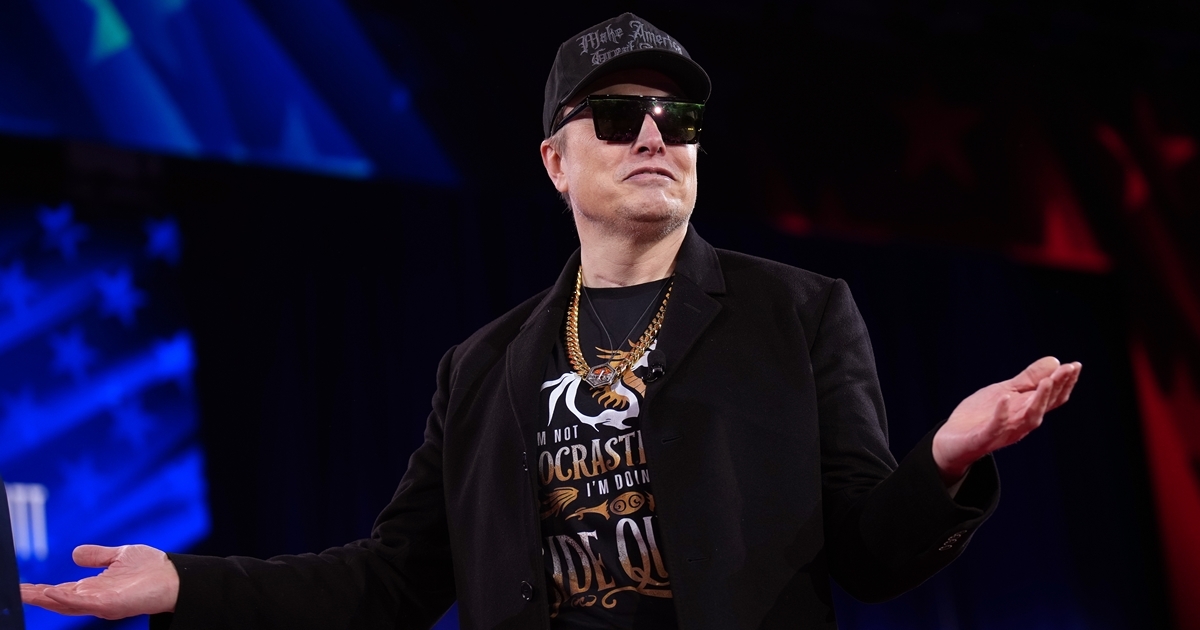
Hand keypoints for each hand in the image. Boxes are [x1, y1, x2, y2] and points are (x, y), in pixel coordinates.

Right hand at [20, 544, 178, 618]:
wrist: (176, 576)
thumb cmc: (152, 568)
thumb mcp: (119, 557)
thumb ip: (97, 557)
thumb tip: (75, 553)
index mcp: (93, 588)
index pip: (60, 590)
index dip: (40, 590)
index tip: (20, 586)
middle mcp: (94, 598)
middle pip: (58, 600)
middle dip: (35, 597)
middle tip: (15, 592)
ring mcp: (101, 603)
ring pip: (66, 603)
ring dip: (46, 599)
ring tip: (26, 593)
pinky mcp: (111, 604)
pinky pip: (84, 602)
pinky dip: (66, 598)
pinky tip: (51, 593)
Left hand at [932, 357, 1080, 484]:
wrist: (951, 441)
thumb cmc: (980, 416)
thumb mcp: (1005, 392)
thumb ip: (1028, 380)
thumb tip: (1056, 361)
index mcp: (1025, 411)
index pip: (1051, 398)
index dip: (1064, 383)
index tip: (1075, 365)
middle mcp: (1020, 423)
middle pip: (1043, 406)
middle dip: (1056, 388)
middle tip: (1067, 370)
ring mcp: (1003, 432)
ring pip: (1028, 419)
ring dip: (1039, 401)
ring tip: (1047, 382)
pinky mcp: (983, 438)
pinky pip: (995, 427)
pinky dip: (1002, 413)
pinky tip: (1005, 398)